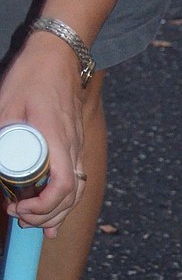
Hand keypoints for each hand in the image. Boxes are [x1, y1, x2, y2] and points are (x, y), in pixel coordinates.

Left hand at [0, 40, 85, 234]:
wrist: (58, 55)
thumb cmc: (31, 76)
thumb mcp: (4, 105)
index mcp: (56, 138)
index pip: (62, 185)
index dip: (42, 205)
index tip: (18, 207)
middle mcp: (72, 147)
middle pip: (71, 196)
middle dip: (46, 215)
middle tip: (18, 218)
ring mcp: (77, 146)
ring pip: (76, 192)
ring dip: (56, 213)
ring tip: (33, 224)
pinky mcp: (74, 145)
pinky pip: (76, 181)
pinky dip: (65, 202)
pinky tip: (53, 218)